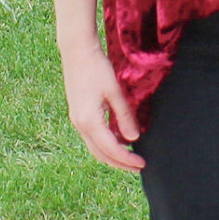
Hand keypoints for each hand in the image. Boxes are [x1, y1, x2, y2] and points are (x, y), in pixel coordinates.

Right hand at [60, 44, 144, 171]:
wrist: (76, 52)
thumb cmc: (97, 68)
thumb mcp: (115, 92)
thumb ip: (125, 116)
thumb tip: (133, 138)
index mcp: (89, 121)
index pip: (111, 148)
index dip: (127, 159)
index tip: (142, 163)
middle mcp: (80, 124)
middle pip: (100, 153)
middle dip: (119, 163)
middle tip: (138, 166)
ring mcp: (76, 120)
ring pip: (94, 147)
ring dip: (111, 155)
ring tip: (129, 157)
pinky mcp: (77, 114)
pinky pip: (91, 137)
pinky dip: (104, 144)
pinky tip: (118, 141)